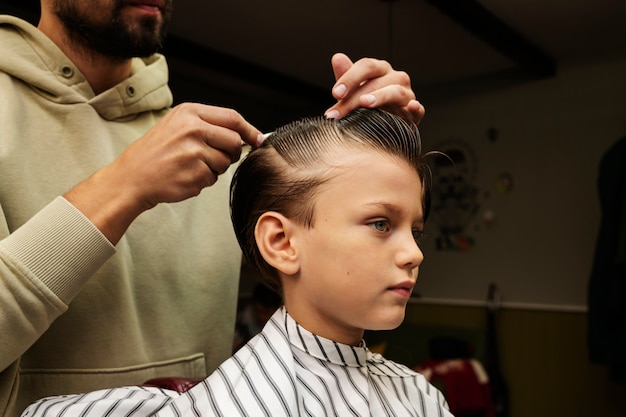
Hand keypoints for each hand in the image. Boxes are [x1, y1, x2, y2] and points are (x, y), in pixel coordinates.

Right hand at [65, 103, 261, 243]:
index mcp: (189, 113)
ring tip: (189, 166)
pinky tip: (183, 176)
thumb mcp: (177, 126)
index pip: (232, 118)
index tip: (259, 139)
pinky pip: (213, 179)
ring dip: (213, 168)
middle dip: (230, 153)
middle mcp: (193, 129)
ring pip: (225, 162)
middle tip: (211, 158)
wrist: (131, 178)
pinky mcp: (195, 173)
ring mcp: (194, 152)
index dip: (249, 130)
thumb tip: (246, 135)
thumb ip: (208, 126)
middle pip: (234, 141)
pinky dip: (202, 181)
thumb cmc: (155, 153)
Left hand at [324, 53, 424, 124]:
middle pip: (377, 81)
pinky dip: (415, 107)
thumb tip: (337, 57)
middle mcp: (396, 78)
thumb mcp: (353, 91)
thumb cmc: (367, 105)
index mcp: (380, 70)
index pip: (366, 66)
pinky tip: (411, 106)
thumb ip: (346, 76)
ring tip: (365, 103)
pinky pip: (418, 109)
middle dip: (355, 97)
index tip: (335, 93)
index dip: (350, 78)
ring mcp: (407, 95)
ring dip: (380, 96)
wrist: (385, 127)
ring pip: (396, 92)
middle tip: (339, 112)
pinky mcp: (415, 113)